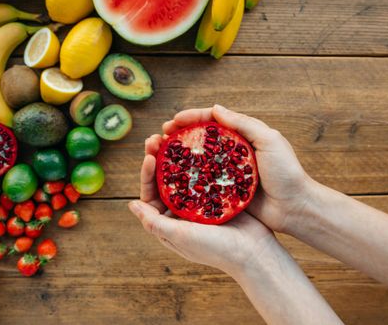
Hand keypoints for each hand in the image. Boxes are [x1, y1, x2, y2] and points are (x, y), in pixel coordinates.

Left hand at [129, 134, 277, 275]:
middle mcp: (184, 210)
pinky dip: (200, 158)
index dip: (147, 174)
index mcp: (170, 221)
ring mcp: (202, 201)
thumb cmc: (216, 249)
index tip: (150, 157)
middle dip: (159, 158)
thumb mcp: (180, 236)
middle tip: (156, 137)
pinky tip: (198, 143)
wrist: (255, 253)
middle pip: (166, 179)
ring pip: (185, 172)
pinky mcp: (219, 193)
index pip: (151, 194)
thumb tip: (131, 205)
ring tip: (173, 135)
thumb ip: (154, 223)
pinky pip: (206, 172)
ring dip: (178, 154)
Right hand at [161, 105, 315, 233]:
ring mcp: (224, 174)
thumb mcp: (269, 140)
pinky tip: (169, 179)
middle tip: (159, 137)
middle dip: (176, 137)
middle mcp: (229, 154)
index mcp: (240, 137)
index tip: (173, 120)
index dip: (190, 118)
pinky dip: (184, 179)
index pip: (210, 122)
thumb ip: (243, 124)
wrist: (295, 208)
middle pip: (197, 141)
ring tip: (157, 155)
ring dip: (174, 158)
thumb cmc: (287, 172)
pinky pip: (199, 184)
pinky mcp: (222, 193)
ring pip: (194, 162)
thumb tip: (215, 108)